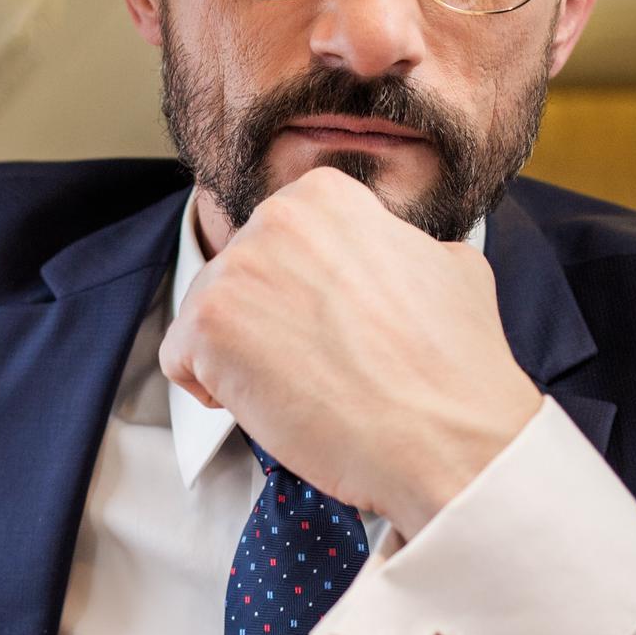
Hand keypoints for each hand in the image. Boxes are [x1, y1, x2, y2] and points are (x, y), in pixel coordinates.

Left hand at [160, 165, 540, 537]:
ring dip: (242, 355)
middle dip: (268, 320)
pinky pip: (180, 357)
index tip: (332, 326)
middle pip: (240, 275)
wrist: (447, 439)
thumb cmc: (456, 365)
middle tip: (319, 363)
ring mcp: (234, 270)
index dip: (300, 291)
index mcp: (324, 195)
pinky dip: (211, 389)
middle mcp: (272, 217)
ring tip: (302, 386)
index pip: (278, 241)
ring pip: (208, 315)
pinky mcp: (206, 327)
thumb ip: (393, 243)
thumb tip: (385, 248)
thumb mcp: (447, 263)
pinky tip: (264, 403)